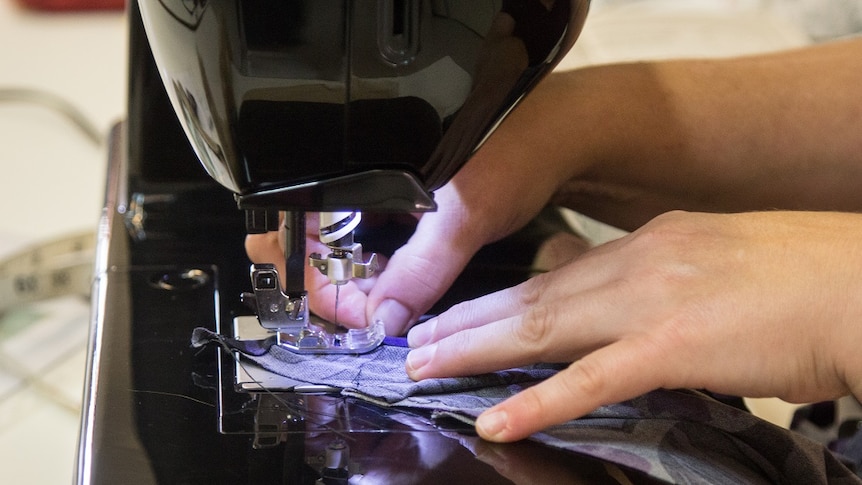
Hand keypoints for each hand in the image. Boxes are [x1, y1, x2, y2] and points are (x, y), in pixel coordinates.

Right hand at [245, 79, 580, 334]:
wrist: (564, 139)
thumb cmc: (517, 148)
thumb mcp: (466, 213)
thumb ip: (422, 268)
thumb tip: (383, 319)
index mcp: (360, 159)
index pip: (308, 227)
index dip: (322, 276)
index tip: (355, 314)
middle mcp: (364, 173)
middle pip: (320, 240)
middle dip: (332, 283)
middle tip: (359, 320)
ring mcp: (384, 191)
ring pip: (348, 247)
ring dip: (356, 283)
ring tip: (374, 312)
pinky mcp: (406, 207)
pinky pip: (377, 246)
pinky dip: (379, 274)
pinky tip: (391, 293)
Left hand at [405, 210, 861, 441]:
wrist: (860, 284)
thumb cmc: (800, 279)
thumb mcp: (713, 261)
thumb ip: (656, 277)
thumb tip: (613, 296)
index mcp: (648, 244)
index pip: (554, 273)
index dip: (499, 298)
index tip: (457, 313)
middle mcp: (638, 262)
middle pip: (532, 296)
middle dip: (468, 321)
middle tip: (415, 341)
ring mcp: (652, 301)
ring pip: (543, 327)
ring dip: (477, 350)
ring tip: (427, 367)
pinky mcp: (674, 345)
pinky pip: (592, 380)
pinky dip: (538, 400)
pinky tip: (498, 419)